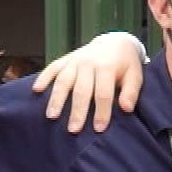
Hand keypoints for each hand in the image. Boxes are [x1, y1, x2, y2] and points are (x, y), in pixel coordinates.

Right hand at [31, 32, 145, 133]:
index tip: (98, 129)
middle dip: (77, 111)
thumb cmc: (125, 64)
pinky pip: (52, 68)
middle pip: (81, 89)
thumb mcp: (135, 75)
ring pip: (64, 80)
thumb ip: (131, 92)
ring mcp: (75, 60)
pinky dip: (44, 78)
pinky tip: (36, 90)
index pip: (103, 92)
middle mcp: (89, 63)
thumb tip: (126, 108)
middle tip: (73, 130)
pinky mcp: (66, 59)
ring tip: (51, 116)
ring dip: (57, 98)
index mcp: (107, 66)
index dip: (101, 111)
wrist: (114, 42)